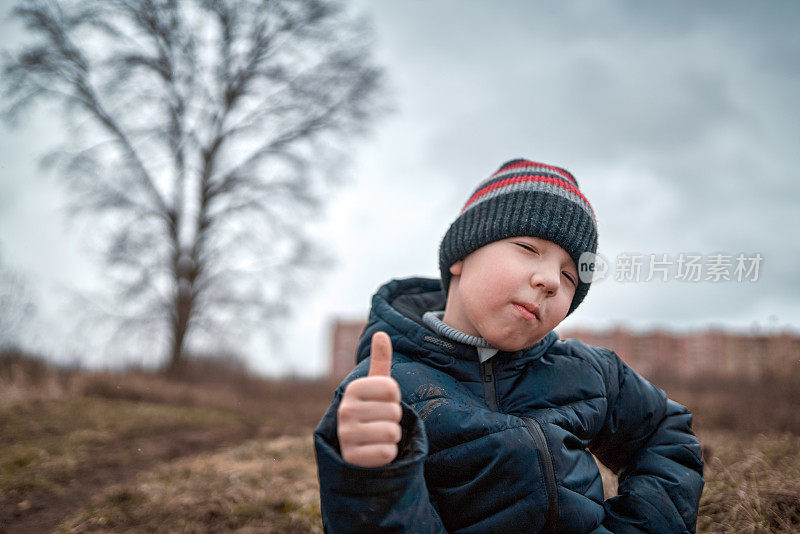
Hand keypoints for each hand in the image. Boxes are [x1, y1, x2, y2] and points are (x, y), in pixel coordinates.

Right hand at [337, 331, 402, 467]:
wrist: (358, 447)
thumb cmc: (372, 411)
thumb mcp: (376, 387)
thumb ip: (380, 361)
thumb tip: (381, 333)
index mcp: (353, 389)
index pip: (392, 388)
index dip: (394, 398)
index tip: (382, 403)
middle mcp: (345, 410)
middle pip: (394, 411)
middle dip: (394, 419)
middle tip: (380, 422)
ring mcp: (346, 435)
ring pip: (392, 432)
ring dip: (392, 437)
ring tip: (378, 436)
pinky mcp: (352, 458)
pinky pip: (387, 452)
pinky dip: (388, 454)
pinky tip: (375, 451)